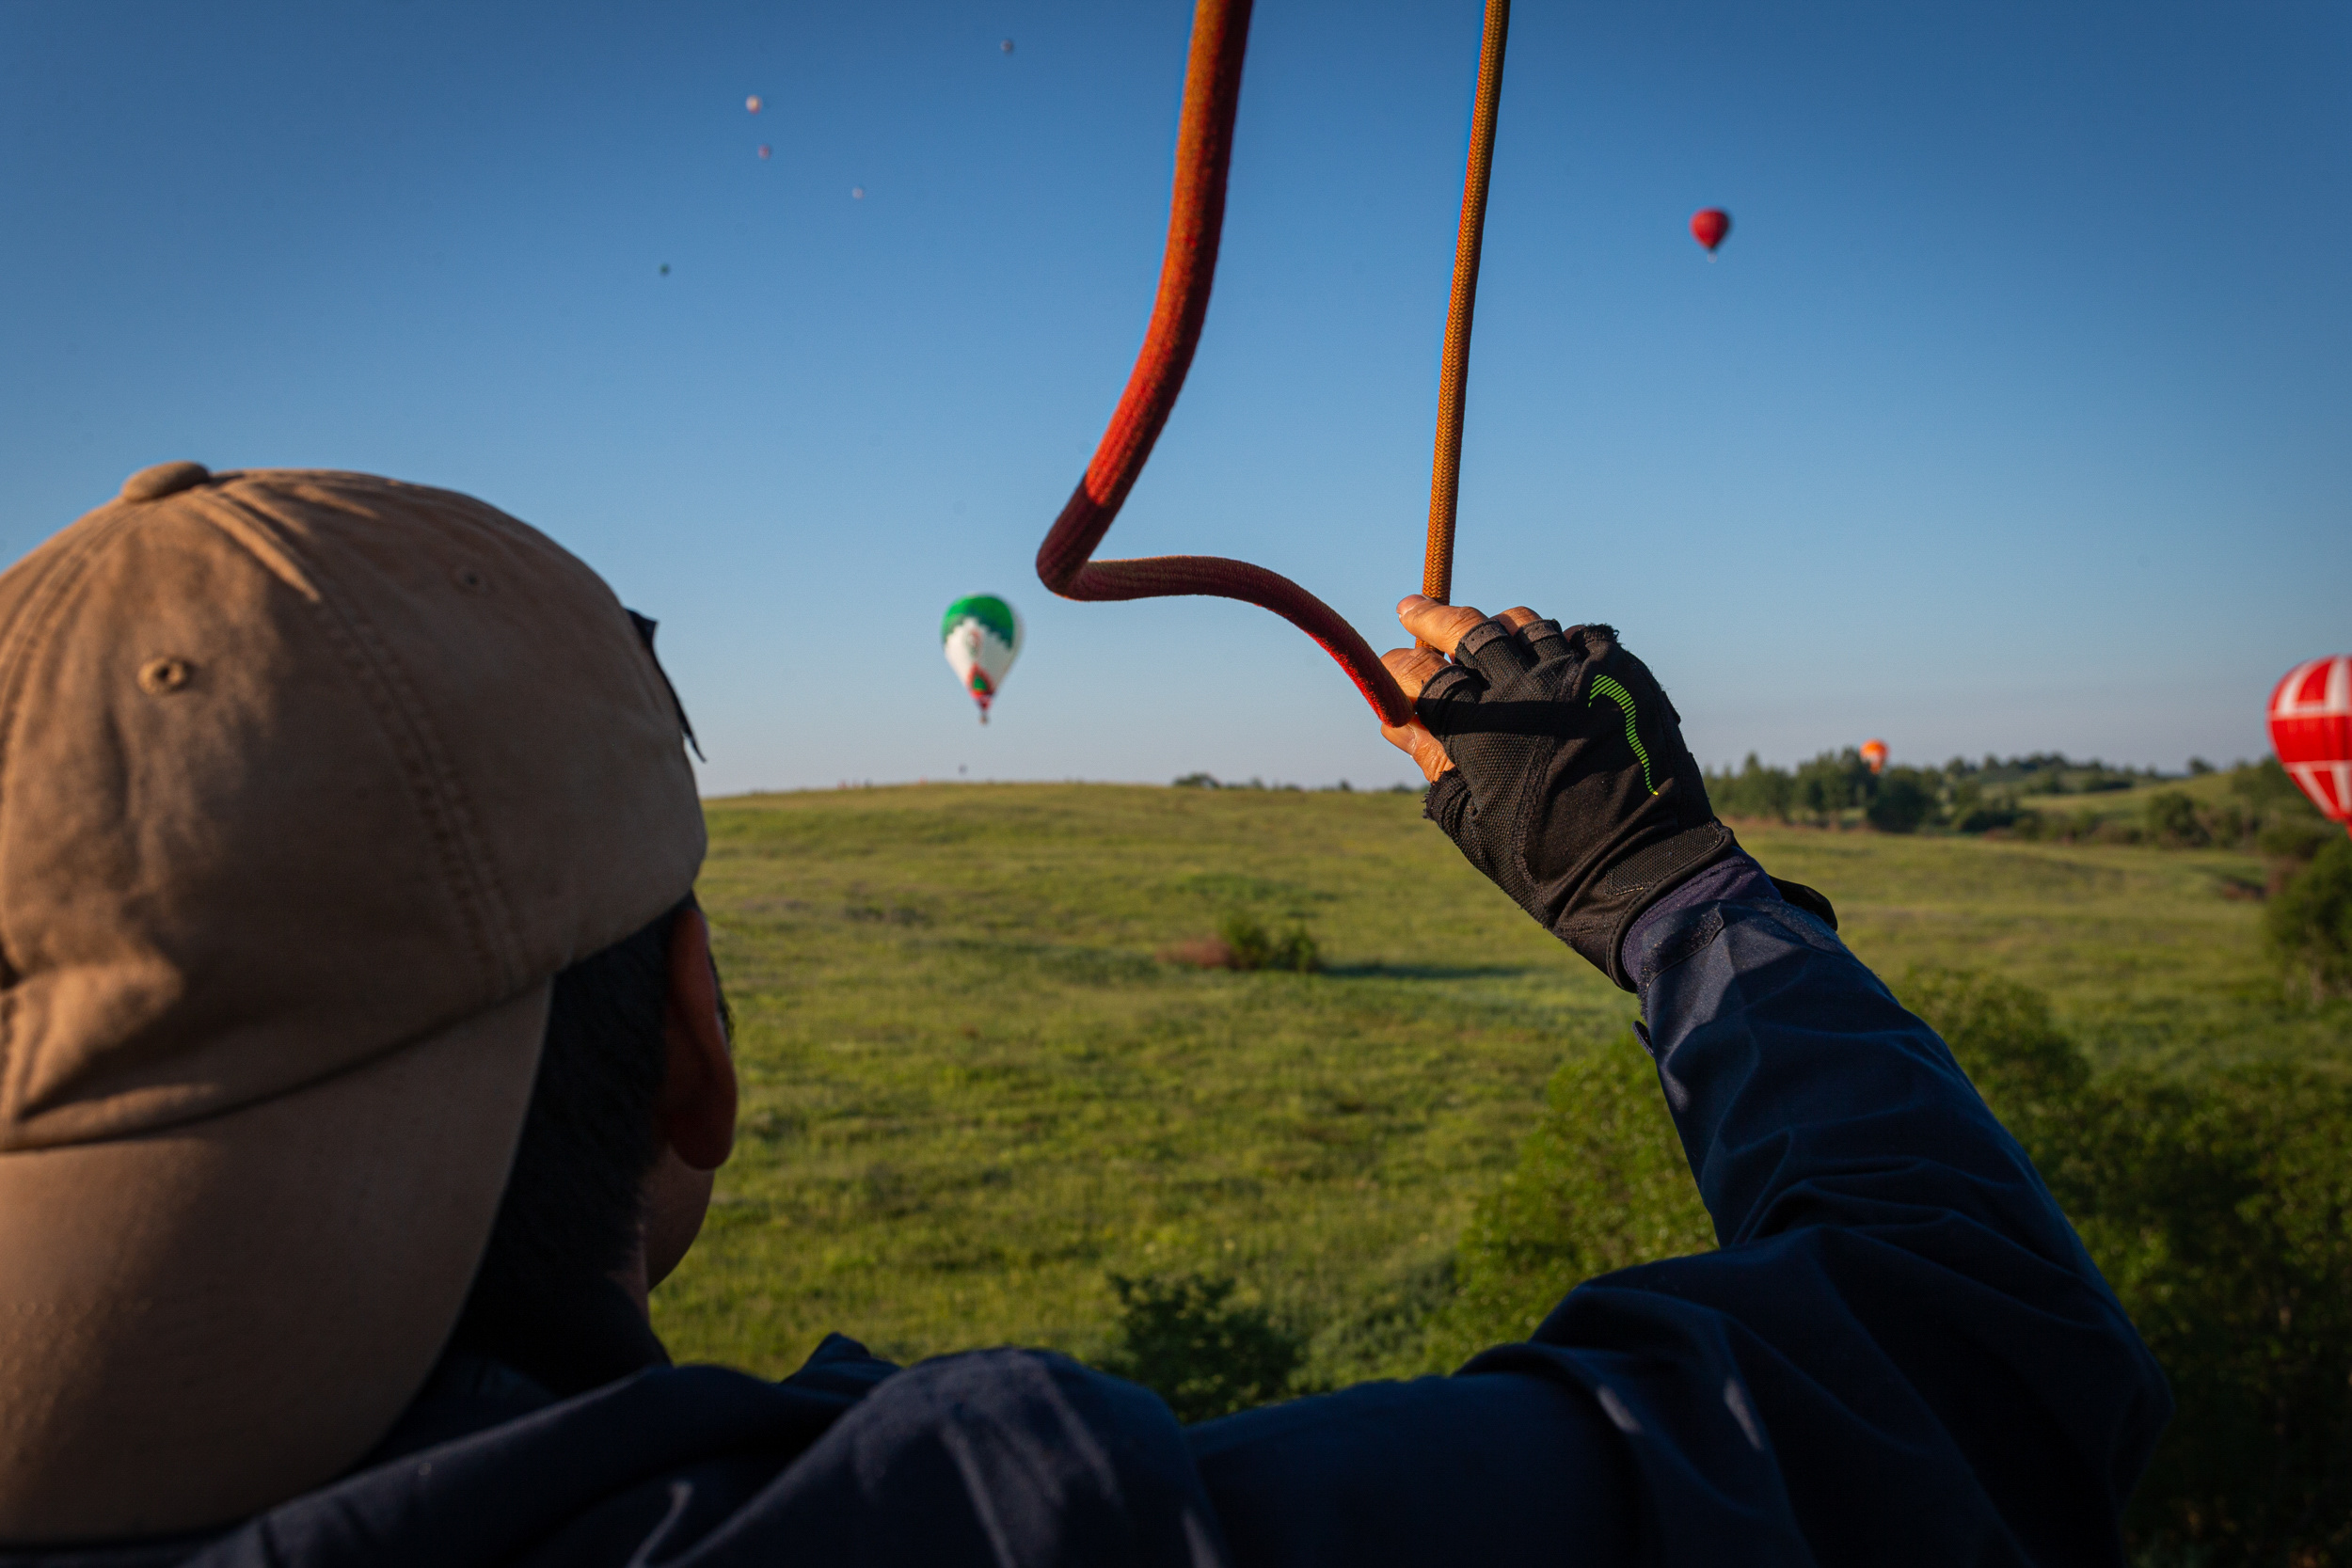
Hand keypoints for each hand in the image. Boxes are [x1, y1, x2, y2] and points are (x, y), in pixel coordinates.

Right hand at [1377, 595, 1733, 989]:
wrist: (1644, 872)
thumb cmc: (1548, 864)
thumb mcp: (1473, 821)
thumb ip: (1432, 762)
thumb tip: (1394, 722)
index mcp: (1483, 730)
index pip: (1426, 677)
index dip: (1401, 666)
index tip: (1390, 660)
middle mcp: (1529, 690)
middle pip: (1470, 631)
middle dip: (1434, 618)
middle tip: (1414, 610)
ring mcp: (1580, 676)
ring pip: (1526, 625)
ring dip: (1497, 627)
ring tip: (1485, 632)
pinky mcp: (1623, 675)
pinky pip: (1580, 637)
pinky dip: (1556, 642)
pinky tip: (1549, 657)